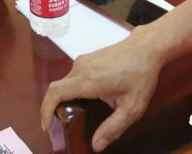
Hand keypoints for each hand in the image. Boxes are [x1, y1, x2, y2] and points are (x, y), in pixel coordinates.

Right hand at [40, 27, 163, 151]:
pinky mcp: (86, 58)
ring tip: (74, 115)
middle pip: (57, 89)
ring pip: (64, 83)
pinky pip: (72, 76)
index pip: (56, 93)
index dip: (46, 110)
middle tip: (60, 127)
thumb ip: (113, 128)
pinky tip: (85, 100)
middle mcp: (80, 68)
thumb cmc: (140, 76)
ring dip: (64, 99)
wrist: (145, 48)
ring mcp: (82, 61)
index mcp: (88, 81)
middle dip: (54, 109)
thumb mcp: (132, 108)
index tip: (47, 127)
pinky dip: (71, 90)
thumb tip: (96, 146)